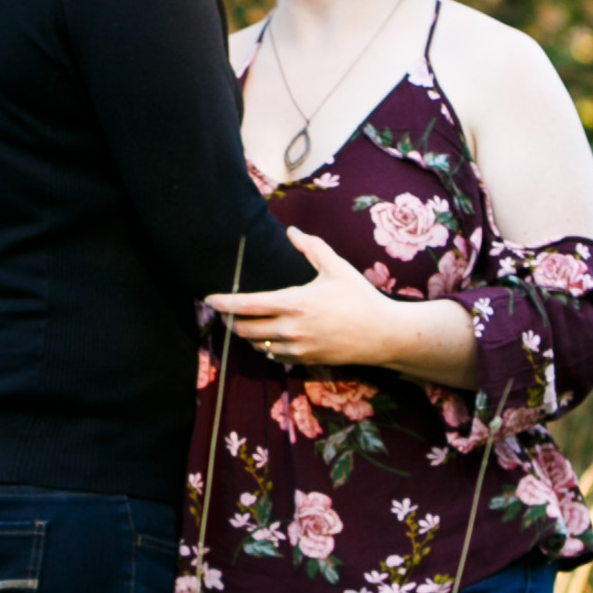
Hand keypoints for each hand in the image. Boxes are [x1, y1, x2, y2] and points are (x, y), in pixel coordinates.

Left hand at [205, 226, 470, 380]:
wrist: (382, 335)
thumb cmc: (360, 298)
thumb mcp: (337, 268)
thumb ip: (312, 248)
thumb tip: (292, 232)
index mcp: (294, 303)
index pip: (247, 306)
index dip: (223, 303)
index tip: (209, 299)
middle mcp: (291, 329)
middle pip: (245, 329)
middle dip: (229, 320)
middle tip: (223, 310)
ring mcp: (297, 349)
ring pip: (257, 345)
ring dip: (246, 335)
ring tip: (243, 322)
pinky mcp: (305, 361)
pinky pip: (273, 357)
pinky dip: (264, 347)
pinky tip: (266, 337)